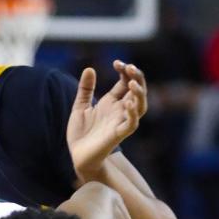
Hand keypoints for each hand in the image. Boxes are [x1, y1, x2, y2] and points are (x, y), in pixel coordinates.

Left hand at [67, 61, 147, 181]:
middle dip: (137, 77)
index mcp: (112, 102)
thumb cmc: (81, 133)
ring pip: (141, 106)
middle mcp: (119, 110)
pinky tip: (128, 104)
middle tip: (129, 67)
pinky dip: (133, 114)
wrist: (77, 156)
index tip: (116, 62)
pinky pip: (131, 124)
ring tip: (132, 83)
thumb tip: (89, 68)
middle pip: (137, 90)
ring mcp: (120, 122)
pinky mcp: (118, 135)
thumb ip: (85, 89)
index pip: (126, 81)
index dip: (125, 70)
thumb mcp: (80, 107)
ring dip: (139, 93)